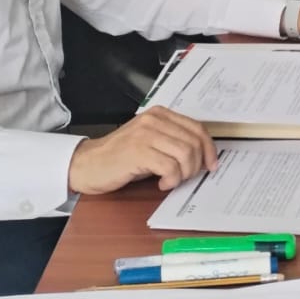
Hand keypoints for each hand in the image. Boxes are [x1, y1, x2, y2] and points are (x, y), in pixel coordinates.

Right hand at [67, 106, 218, 193]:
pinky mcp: (138, 151)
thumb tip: (203, 156)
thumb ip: (174, 142)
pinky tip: (161, 183)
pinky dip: (171, 180)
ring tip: (171, 180)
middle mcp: (154, 120)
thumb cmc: (121, 157)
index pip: (197, 128)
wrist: (87, 164)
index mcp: (160, 114)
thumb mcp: (151, 142)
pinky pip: (170, 167)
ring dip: (183, 174)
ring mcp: (145, 134)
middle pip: (194, 142)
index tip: (211, 165)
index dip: (209, 149)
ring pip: (185, 154)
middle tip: (184, 177)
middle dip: (195, 165)